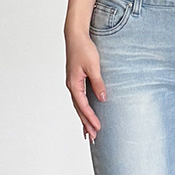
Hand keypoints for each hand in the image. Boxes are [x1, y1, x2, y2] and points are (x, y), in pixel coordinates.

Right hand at [65, 27, 106, 141]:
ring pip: (79, 107)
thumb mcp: (93, 66)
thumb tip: (103, 98)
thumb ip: (98, 83)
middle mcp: (72, 86)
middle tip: (93, 138)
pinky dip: (83, 111)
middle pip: (79, 110)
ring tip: (89, 134)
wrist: (75, 35)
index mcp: (74, 84)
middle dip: (86, 124)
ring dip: (84, 120)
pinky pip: (80, 100)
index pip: (83, 106)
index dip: (91, 118)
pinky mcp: (76, 82)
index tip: (98, 127)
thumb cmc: (84, 48)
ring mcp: (73, 85)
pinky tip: (86, 117)